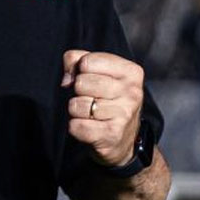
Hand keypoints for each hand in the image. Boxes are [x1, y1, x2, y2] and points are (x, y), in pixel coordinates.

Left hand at [63, 50, 144, 167]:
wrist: (124, 139)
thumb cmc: (108, 99)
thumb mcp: (99, 72)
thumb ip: (77, 59)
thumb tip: (67, 79)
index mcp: (131, 72)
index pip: (88, 62)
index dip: (81, 70)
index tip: (89, 79)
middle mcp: (131, 92)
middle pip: (81, 83)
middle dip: (78, 91)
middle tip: (91, 98)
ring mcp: (123, 115)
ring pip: (76, 105)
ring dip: (76, 111)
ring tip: (90, 113)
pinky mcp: (111, 135)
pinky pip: (76, 126)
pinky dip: (76, 127)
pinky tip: (89, 126)